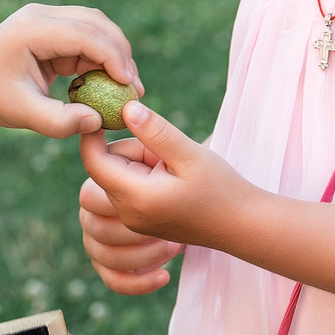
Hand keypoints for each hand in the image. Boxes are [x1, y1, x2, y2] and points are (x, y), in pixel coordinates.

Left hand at [0, 5, 139, 137]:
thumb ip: (58, 121)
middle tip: (135, 89)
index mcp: (31, 29)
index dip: (113, 58)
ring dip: (115, 54)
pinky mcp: (53, 28)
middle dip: (121, 54)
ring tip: (127, 88)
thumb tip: (97, 120)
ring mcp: (48, 18)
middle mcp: (41, 15)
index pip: (84, 34)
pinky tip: (108, 83)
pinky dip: (102, 58)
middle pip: (96, 23)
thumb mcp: (21, 114)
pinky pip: (87, 37)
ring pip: (96, 27)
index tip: (130, 86)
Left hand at [77, 102, 256, 259]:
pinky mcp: (140, 221)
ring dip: (136, 164)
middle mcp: (127, 214)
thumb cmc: (221, 189)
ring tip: (171, 169)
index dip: (93, 134)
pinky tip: (170, 180)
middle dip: (127, 151)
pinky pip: (127, 189)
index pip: (94, 161)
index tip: (107, 112)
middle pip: (104, 167)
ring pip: (116, 176)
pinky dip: (143, 177)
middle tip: (164, 153)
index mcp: (136, 198)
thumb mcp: (190, 154)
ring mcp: (132, 221)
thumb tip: (125, 109)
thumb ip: (156, 132)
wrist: (241, 225)